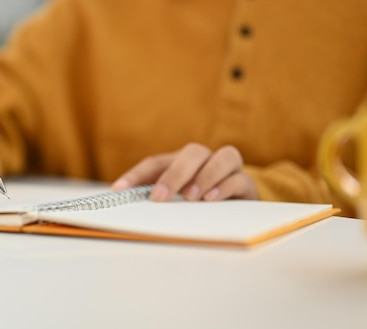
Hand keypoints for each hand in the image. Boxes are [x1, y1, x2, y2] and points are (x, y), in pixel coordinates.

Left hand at [111, 143, 257, 201]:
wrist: (239, 213)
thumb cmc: (198, 206)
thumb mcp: (174, 203)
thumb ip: (156, 201)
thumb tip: (125, 204)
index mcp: (181, 162)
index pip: (155, 163)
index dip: (136, 175)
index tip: (119, 190)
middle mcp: (206, 160)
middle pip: (193, 152)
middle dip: (174, 174)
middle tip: (160, 197)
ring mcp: (229, 170)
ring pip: (225, 156)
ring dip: (205, 175)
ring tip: (190, 197)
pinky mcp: (247, 186)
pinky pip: (241, 178)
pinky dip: (225, 187)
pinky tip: (211, 200)